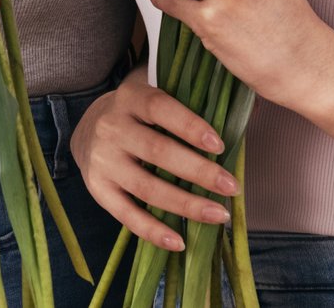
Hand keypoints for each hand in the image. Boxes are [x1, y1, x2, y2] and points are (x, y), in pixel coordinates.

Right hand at [73, 67, 236, 252]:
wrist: (86, 130)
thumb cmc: (138, 114)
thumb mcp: (155, 92)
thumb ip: (193, 97)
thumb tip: (247, 108)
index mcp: (131, 97)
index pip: (161, 108)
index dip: (190, 126)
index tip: (220, 146)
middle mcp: (112, 127)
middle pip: (157, 152)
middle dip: (199, 172)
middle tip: (232, 187)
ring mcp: (103, 160)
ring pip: (146, 187)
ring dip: (185, 205)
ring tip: (219, 215)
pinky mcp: (98, 189)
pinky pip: (126, 215)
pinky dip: (153, 231)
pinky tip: (179, 241)